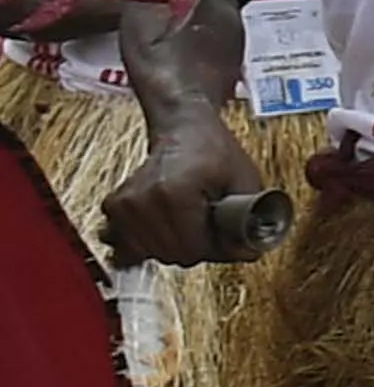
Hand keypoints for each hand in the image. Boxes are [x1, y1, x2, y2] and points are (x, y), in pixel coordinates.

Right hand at [103, 126, 265, 272]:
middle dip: (195, 247)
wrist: (184, 131)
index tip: (222, 230)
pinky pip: (129, 246)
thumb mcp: (245, 184)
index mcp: (174, 194)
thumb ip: (247, 224)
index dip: (215, 247)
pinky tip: (164, 228)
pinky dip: (148, 244)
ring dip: (172, 246)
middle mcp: (141, 201)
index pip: (194, 249)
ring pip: (151, 254)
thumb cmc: (215, 153)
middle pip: (172, 254)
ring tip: (187, 220)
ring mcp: (122, 205)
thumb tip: (244, 255)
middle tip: (207, 222)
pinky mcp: (112, 208)